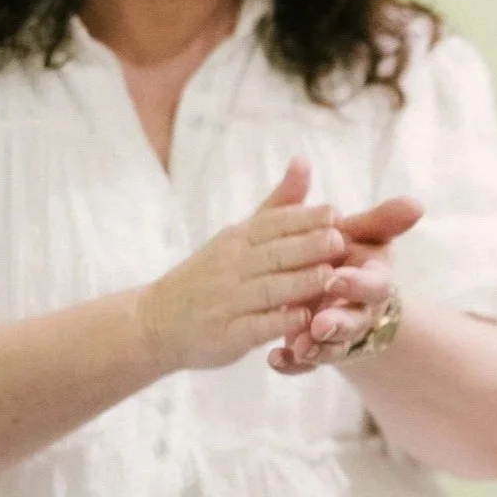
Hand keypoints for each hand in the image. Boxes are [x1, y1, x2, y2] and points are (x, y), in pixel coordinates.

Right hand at [136, 159, 343, 373]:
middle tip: (340, 241)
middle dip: (307, 246)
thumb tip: (304, 161)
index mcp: (238, 239)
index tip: (336, 214)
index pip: (273, 223)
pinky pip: (254, 327)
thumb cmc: (211, 275)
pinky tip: (304, 319)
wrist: (157, 320)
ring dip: (299, 283)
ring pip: (267, 289)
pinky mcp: (225, 335)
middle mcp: (231, 266)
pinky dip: (278, 322)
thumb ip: (278, 205)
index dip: (304, 219)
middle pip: (273, 253)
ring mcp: (226, 301)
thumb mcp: (239, 236)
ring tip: (331, 278)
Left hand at [271, 193, 422, 374]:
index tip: (335, 278)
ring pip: (333, 347)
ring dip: (317, 348)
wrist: (339, 286)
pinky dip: (293, 363)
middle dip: (338, 324)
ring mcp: (339, 335)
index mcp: (373, 280)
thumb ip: (382, 219)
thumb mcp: (364, 234)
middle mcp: (360, 311)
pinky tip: (276, 359)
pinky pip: (307, 363)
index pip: (374, 284)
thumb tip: (416, 203)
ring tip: (299, 347)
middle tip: (319, 324)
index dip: (357, 284)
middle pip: (355, 322)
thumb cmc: (349, 254)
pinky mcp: (319, 350)